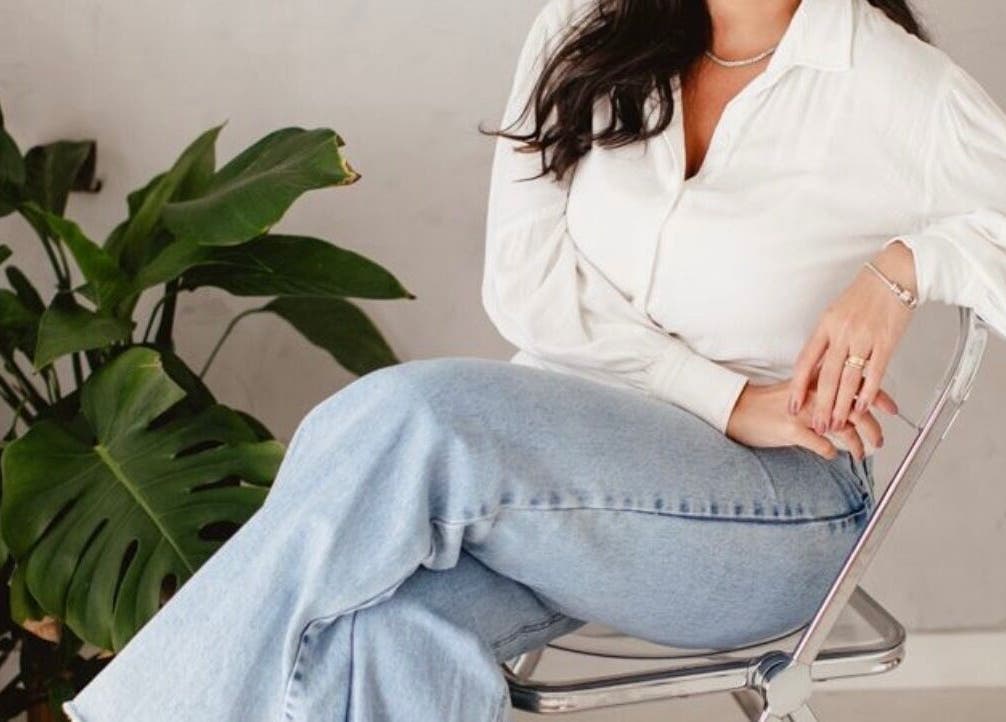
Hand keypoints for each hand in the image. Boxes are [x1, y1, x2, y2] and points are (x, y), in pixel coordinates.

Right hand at [726, 377, 895, 459]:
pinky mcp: (791, 429)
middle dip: (873, 427)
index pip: (855, 384)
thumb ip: (821, 394)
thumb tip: (846, 404)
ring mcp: (803, 412)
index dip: (877, 397)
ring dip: (857, 444)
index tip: (892, 409)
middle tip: (880, 440)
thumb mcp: (798, 392)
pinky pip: (821, 445)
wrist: (738, 409)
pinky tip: (831, 455)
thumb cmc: (766, 404)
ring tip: (862, 454)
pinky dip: (830, 452)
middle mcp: (813, 394)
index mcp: (816, 381)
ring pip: (843, 428)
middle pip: (855, 407)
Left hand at [788, 241, 916, 435]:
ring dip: (842, 405)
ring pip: (849, 379)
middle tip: (815, 425)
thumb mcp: (836, 312)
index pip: (806, 361)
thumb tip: (817, 364)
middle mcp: (842, 333)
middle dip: (820, 405)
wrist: (895, 274)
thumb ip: (827, 338)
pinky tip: (862, 407)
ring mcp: (864, 338)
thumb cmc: (865, 293)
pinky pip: (875, 372)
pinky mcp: (886, 342)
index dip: (798, 386)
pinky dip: (868, 393)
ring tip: (836, 424)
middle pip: (827, 376)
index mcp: (826, 325)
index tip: (793, 405)